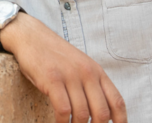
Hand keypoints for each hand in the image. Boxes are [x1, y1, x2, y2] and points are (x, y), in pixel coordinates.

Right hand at [2, 13, 126, 122]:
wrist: (31, 36)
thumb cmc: (54, 54)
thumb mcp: (79, 65)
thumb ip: (91, 84)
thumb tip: (101, 113)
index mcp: (96, 71)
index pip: (117, 102)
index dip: (120, 122)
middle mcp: (86, 73)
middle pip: (101, 113)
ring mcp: (69, 75)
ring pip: (82, 114)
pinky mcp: (52, 79)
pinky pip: (63, 110)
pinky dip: (62, 122)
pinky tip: (58, 122)